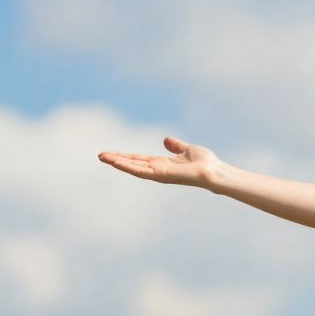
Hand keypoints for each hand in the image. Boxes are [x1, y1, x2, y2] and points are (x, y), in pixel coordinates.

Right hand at [96, 136, 223, 188]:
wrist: (214, 171)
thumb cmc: (206, 163)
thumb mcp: (187, 150)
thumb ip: (176, 146)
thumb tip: (166, 140)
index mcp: (162, 164)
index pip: (139, 159)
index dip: (125, 156)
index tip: (111, 153)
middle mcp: (158, 170)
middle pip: (132, 163)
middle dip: (117, 160)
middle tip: (100, 156)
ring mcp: (158, 173)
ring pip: (133, 168)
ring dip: (117, 163)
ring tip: (102, 157)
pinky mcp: (160, 175)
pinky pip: (140, 171)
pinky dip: (127, 166)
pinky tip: (115, 162)